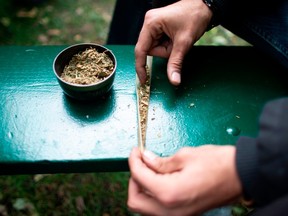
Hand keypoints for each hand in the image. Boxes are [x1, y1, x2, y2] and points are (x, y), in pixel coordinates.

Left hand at [127, 145, 242, 215]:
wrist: (241, 176)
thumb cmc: (218, 163)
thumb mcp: (185, 155)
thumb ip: (160, 161)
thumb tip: (145, 159)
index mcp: (169, 193)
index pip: (139, 177)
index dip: (133, 161)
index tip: (135, 151)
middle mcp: (171, 211)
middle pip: (135, 200)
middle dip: (134, 178)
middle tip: (140, 161)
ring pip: (144, 208)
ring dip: (142, 189)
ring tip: (150, 170)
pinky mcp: (183, 215)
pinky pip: (157, 209)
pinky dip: (153, 195)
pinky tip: (160, 179)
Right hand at [135, 0, 211, 85]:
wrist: (205, 5)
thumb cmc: (194, 17)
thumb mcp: (184, 43)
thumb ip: (175, 63)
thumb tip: (174, 81)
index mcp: (151, 24)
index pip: (140, 50)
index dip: (141, 67)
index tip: (143, 80)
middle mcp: (149, 23)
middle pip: (150, 50)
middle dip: (165, 52)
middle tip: (177, 45)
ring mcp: (154, 25)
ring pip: (156, 48)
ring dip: (168, 49)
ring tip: (178, 39)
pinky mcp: (159, 27)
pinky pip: (160, 43)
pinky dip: (170, 45)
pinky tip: (177, 37)